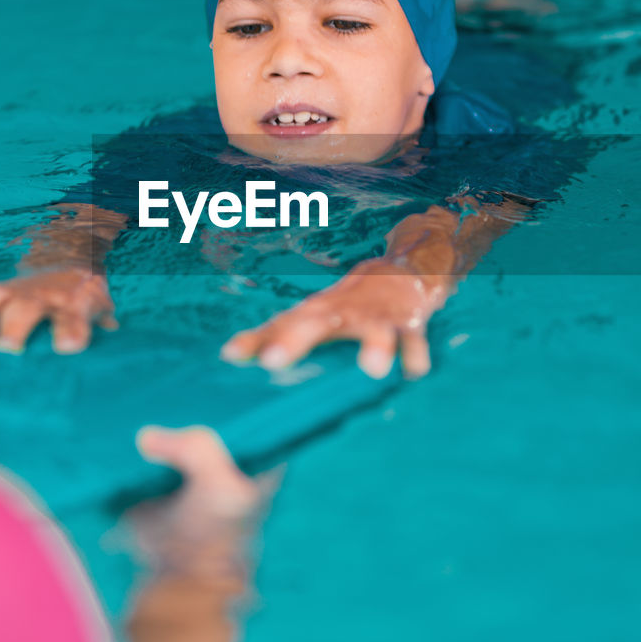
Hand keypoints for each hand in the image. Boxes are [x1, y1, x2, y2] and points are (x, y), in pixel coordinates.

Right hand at [0, 269, 117, 354]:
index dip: (72, 330)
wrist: (70, 263)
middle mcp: (41, 295)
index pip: (75, 316)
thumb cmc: (86, 302)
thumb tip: (113, 372)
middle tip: (5, 349)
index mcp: (74, 303)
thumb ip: (104, 337)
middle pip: (27, 306)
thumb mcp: (104, 314)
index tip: (67, 348)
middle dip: (15, 326)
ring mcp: (13, 291)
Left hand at [220, 258, 450, 378]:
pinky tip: (413, 370)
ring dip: (374, 346)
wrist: (402, 272)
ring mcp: (376, 314)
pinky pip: (412, 337)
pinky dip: (414, 352)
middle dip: (295, 342)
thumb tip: (226, 356)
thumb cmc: (346, 305)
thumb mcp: (311, 317)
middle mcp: (341, 311)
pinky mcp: (408, 320)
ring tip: (373, 370)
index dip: (255, 340)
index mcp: (314, 313)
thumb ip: (273, 337)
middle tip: (274, 362)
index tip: (231, 356)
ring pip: (374, 329)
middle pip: (315, 324)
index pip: (280, 325)